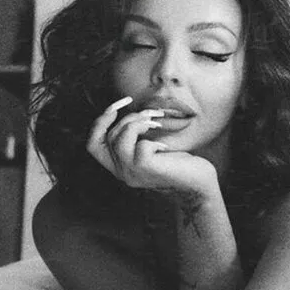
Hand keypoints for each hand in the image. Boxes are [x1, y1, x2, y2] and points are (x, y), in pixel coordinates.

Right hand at [87, 96, 218, 198]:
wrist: (197, 183)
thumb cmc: (176, 162)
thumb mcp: (149, 147)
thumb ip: (133, 136)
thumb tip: (124, 109)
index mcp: (119, 166)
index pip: (92, 144)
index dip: (100, 122)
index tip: (118, 106)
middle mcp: (121, 172)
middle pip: (109, 136)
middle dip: (129, 117)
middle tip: (152, 115)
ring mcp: (131, 172)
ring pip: (119, 138)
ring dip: (138, 123)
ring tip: (157, 124)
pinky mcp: (144, 168)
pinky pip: (140, 145)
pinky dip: (153, 140)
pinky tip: (165, 147)